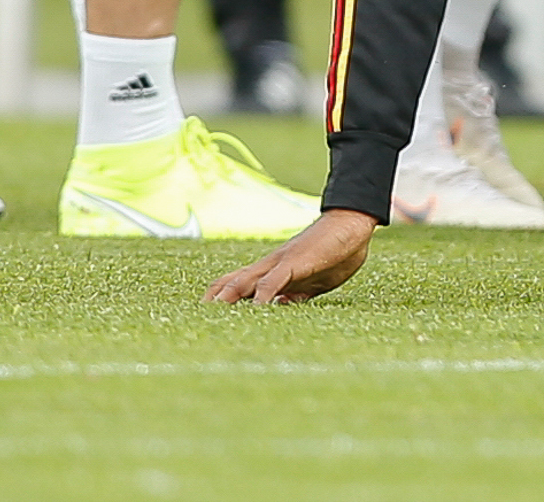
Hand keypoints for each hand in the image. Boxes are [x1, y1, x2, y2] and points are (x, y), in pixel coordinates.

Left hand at [208, 208, 376, 306]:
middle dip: (213, 301)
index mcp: (272, 270)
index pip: (235, 283)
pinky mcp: (293, 264)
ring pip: (243, 282)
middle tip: (193, 320)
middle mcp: (268, 266)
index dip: (219, 298)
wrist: (350, 223)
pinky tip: (256, 311)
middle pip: (230, 283)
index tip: (204, 317)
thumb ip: (293, 294)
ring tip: (210, 317)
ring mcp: (278, 263)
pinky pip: (271, 283)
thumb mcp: (311, 282)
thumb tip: (276, 308)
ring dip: (226, 299)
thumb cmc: (334, 252)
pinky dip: (261, 298)